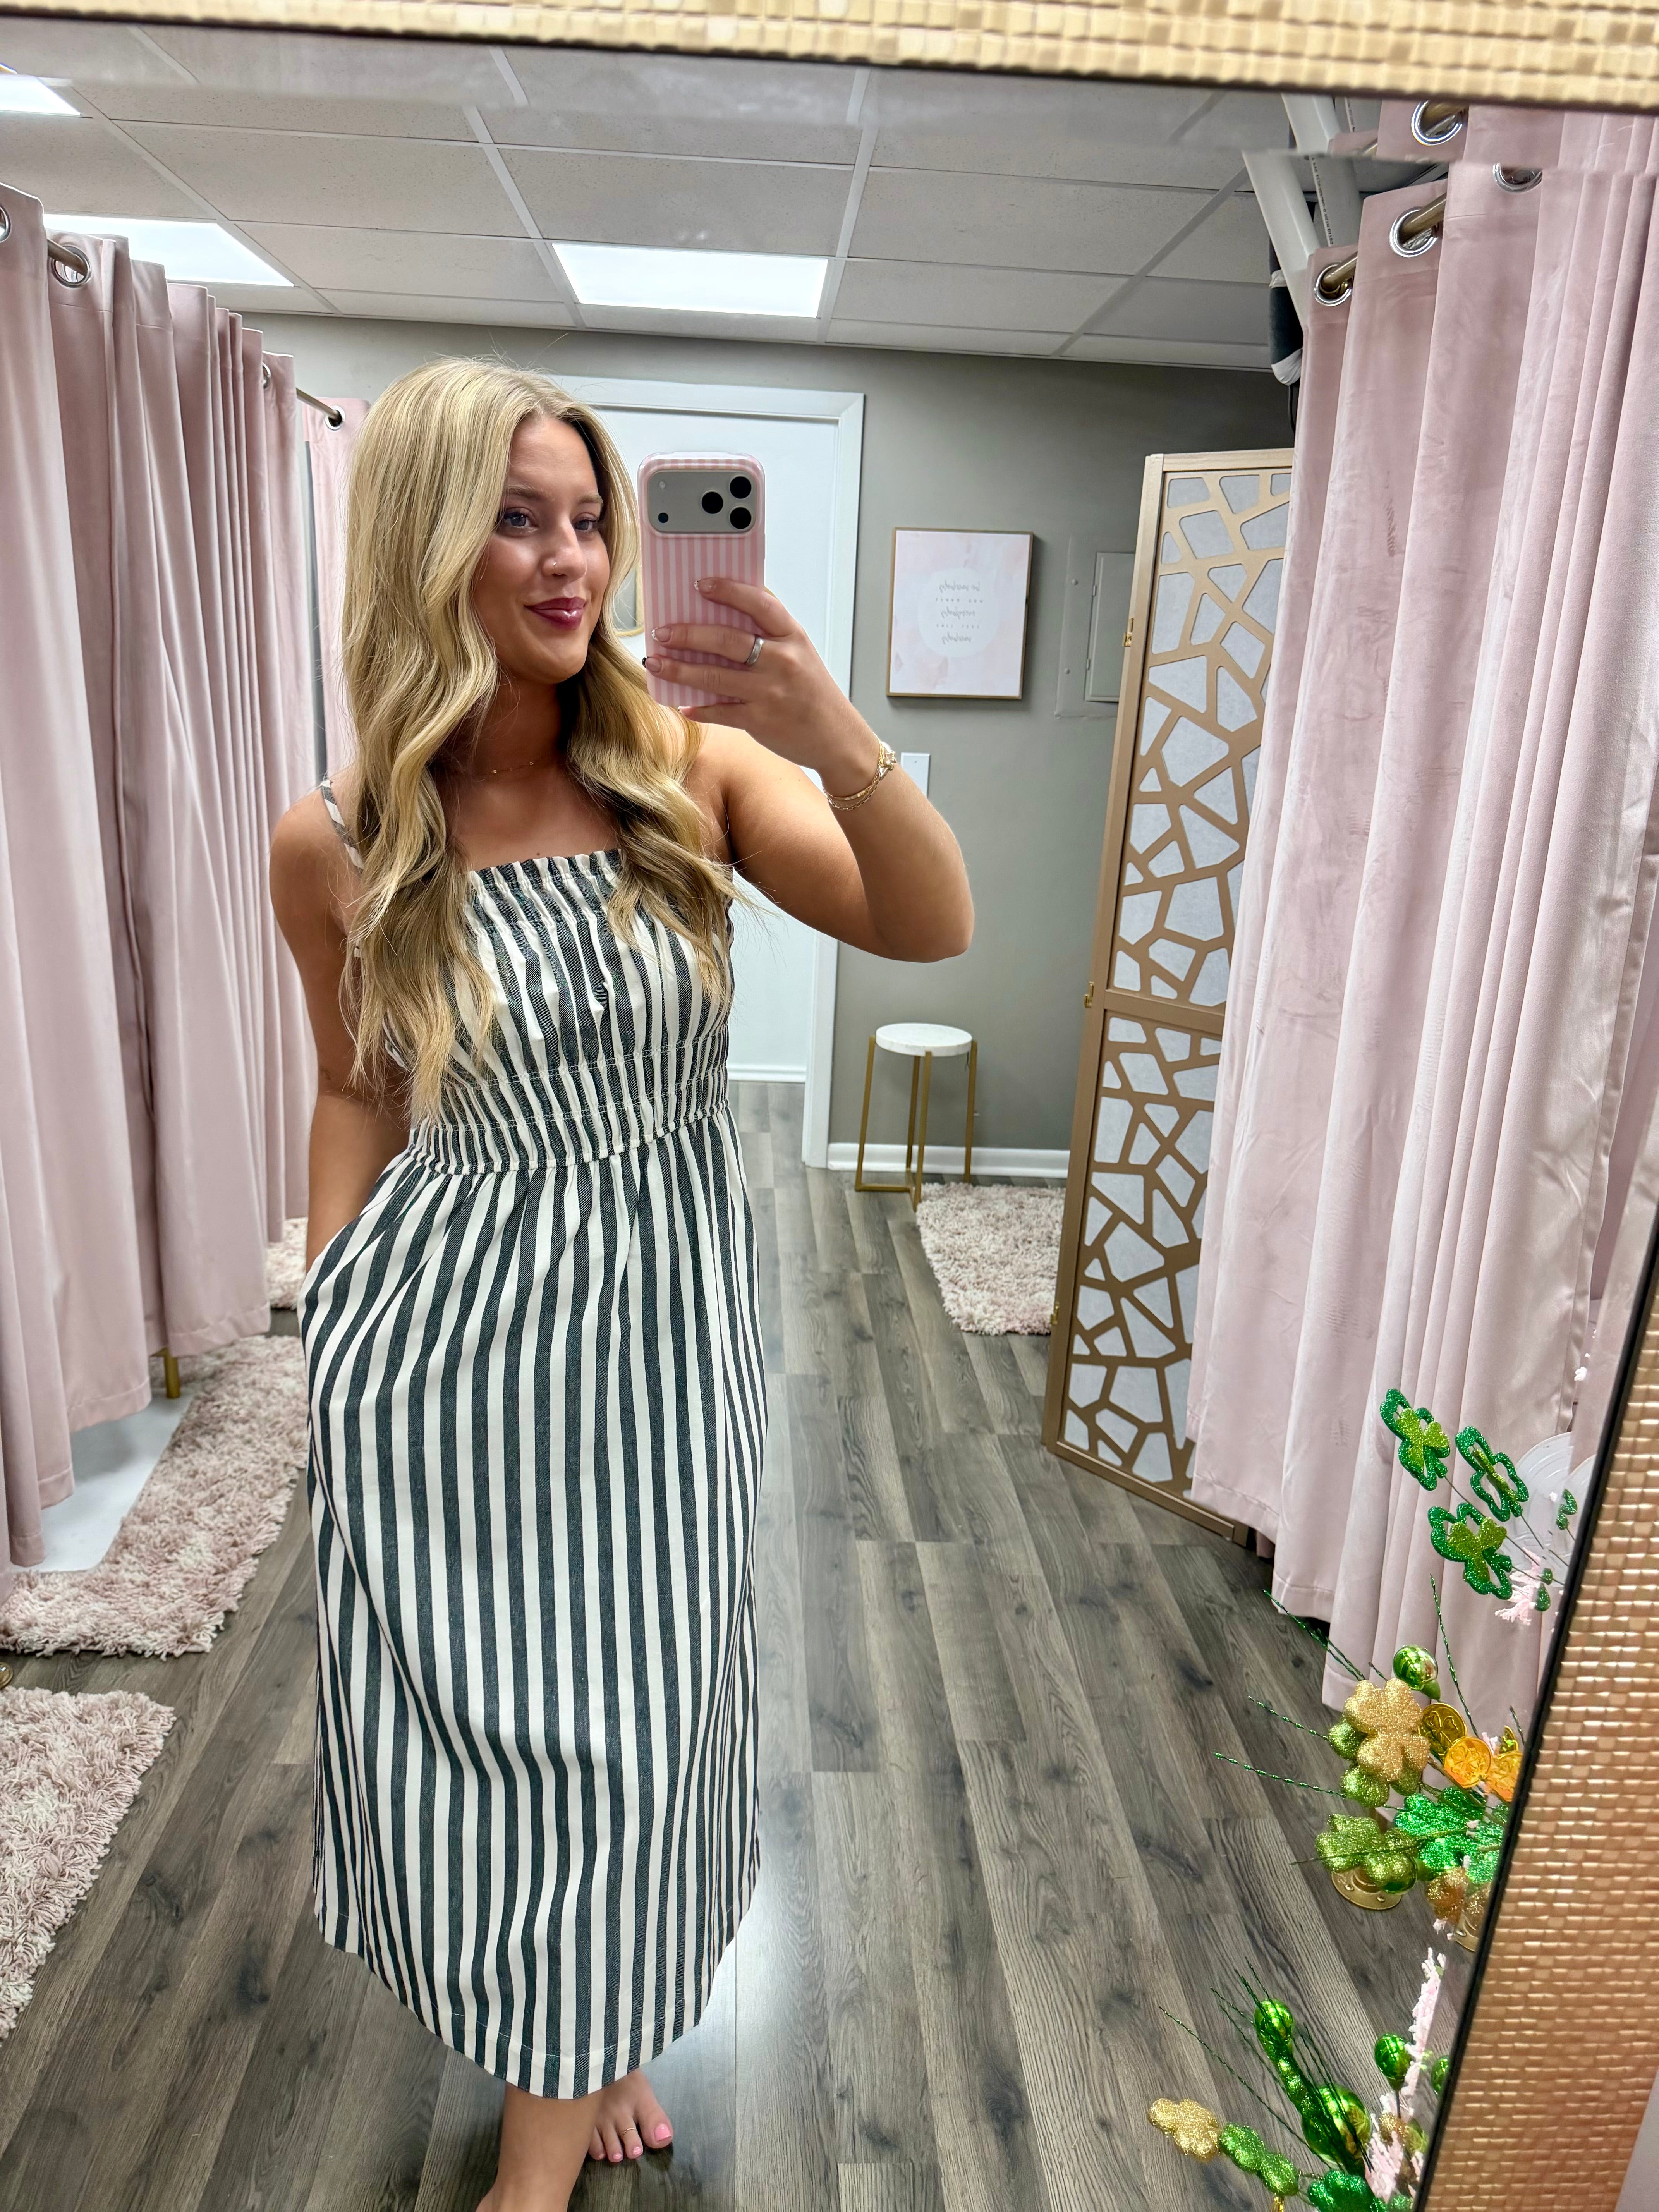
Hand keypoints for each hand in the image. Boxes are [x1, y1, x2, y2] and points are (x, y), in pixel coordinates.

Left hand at [642, 576, 878, 791]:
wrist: (838, 738)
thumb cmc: (814, 694)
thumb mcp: (801, 654)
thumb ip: (771, 635)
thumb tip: (726, 615)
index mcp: (792, 637)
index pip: (758, 603)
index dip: (727, 590)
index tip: (699, 585)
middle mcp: (782, 661)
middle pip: (726, 640)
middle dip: (687, 634)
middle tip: (662, 632)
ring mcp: (769, 692)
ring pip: (714, 676)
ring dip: (680, 669)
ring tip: (656, 663)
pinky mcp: (760, 721)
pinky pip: (720, 712)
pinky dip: (698, 709)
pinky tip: (682, 705)